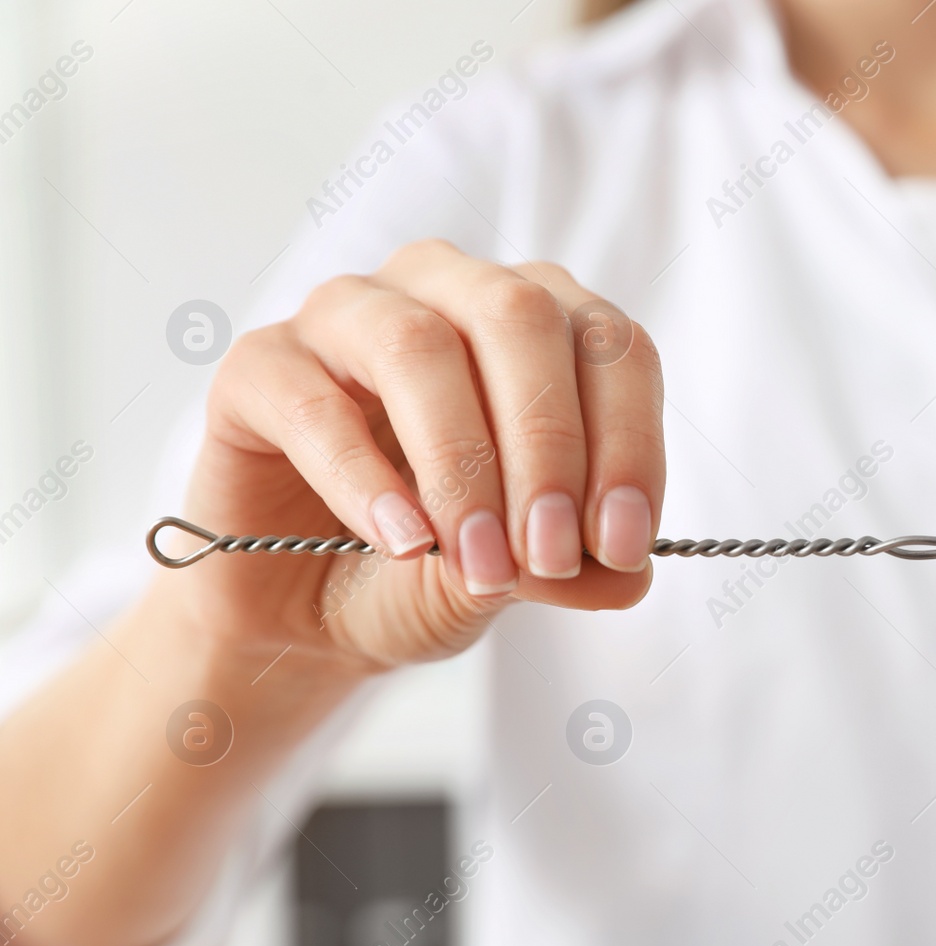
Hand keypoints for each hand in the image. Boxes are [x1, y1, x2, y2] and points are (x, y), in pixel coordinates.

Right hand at [162, 239, 664, 673]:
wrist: (308, 616)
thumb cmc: (428, 569)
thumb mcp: (520, 577)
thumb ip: (576, 564)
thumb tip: (629, 571)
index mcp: (537, 323)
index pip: (610, 345)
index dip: (629, 442)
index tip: (623, 544)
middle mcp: (448, 292)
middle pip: (517, 318)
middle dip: (548, 446)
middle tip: (549, 552)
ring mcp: (346, 316)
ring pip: (418, 345)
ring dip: (461, 464)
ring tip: (479, 561)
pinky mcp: (260, 366)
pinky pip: (313, 402)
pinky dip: (365, 480)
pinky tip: (401, 543)